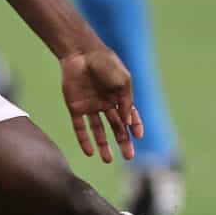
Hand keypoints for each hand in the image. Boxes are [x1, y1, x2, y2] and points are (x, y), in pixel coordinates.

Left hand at [59, 46, 139, 163]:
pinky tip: (89, 152)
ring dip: (103, 145)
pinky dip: (84, 140)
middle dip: (123, 142)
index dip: (136, 127)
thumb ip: (126, 103)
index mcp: (118, 96)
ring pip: (98, 131)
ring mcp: (90, 106)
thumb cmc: (105, 64)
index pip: (129, 116)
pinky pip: (80, 127)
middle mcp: (105, 104)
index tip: (139, 137)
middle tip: (129, 157)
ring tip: (108, 160)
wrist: (81, 54)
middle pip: (116, 127)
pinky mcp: (75, 107)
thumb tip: (128, 124)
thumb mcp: (123, 82)